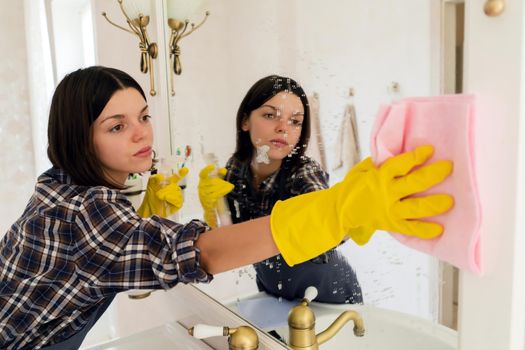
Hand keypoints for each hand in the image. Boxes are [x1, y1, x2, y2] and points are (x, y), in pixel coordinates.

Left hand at [136, 167, 188, 217]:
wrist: (149, 209)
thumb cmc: (151, 197)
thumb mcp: (150, 184)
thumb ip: (155, 178)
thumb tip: (161, 176)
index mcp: (168, 182)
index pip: (177, 176)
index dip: (181, 173)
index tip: (185, 170)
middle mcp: (174, 189)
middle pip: (175, 185)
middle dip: (165, 189)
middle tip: (158, 193)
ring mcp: (176, 196)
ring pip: (176, 192)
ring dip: (166, 195)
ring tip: (160, 197)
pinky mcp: (178, 204)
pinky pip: (177, 200)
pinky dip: (170, 199)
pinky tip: (166, 201)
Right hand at [198, 164, 233, 227]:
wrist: (209, 207)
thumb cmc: (212, 192)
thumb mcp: (215, 182)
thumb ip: (219, 174)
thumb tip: (224, 170)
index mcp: (202, 181)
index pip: (202, 174)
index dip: (206, 169)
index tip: (212, 166)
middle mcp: (201, 187)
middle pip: (213, 182)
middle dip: (222, 182)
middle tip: (229, 184)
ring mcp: (204, 194)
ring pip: (216, 188)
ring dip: (224, 187)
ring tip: (230, 187)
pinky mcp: (207, 200)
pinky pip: (216, 195)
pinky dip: (223, 192)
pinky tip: (227, 190)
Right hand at [270, 145, 453, 265]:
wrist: (338, 211)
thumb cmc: (351, 188)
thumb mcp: (361, 170)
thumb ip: (378, 164)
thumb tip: (394, 154)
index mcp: (378, 176)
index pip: (400, 163)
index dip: (416, 156)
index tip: (430, 150)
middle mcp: (386, 192)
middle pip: (414, 183)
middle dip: (433, 174)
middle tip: (449, 168)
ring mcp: (389, 209)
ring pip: (416, 207)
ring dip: (434, 204)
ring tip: (450, 201)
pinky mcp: (390, 223)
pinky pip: (410, 228)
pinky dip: (424, 230)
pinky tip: (439, 229)